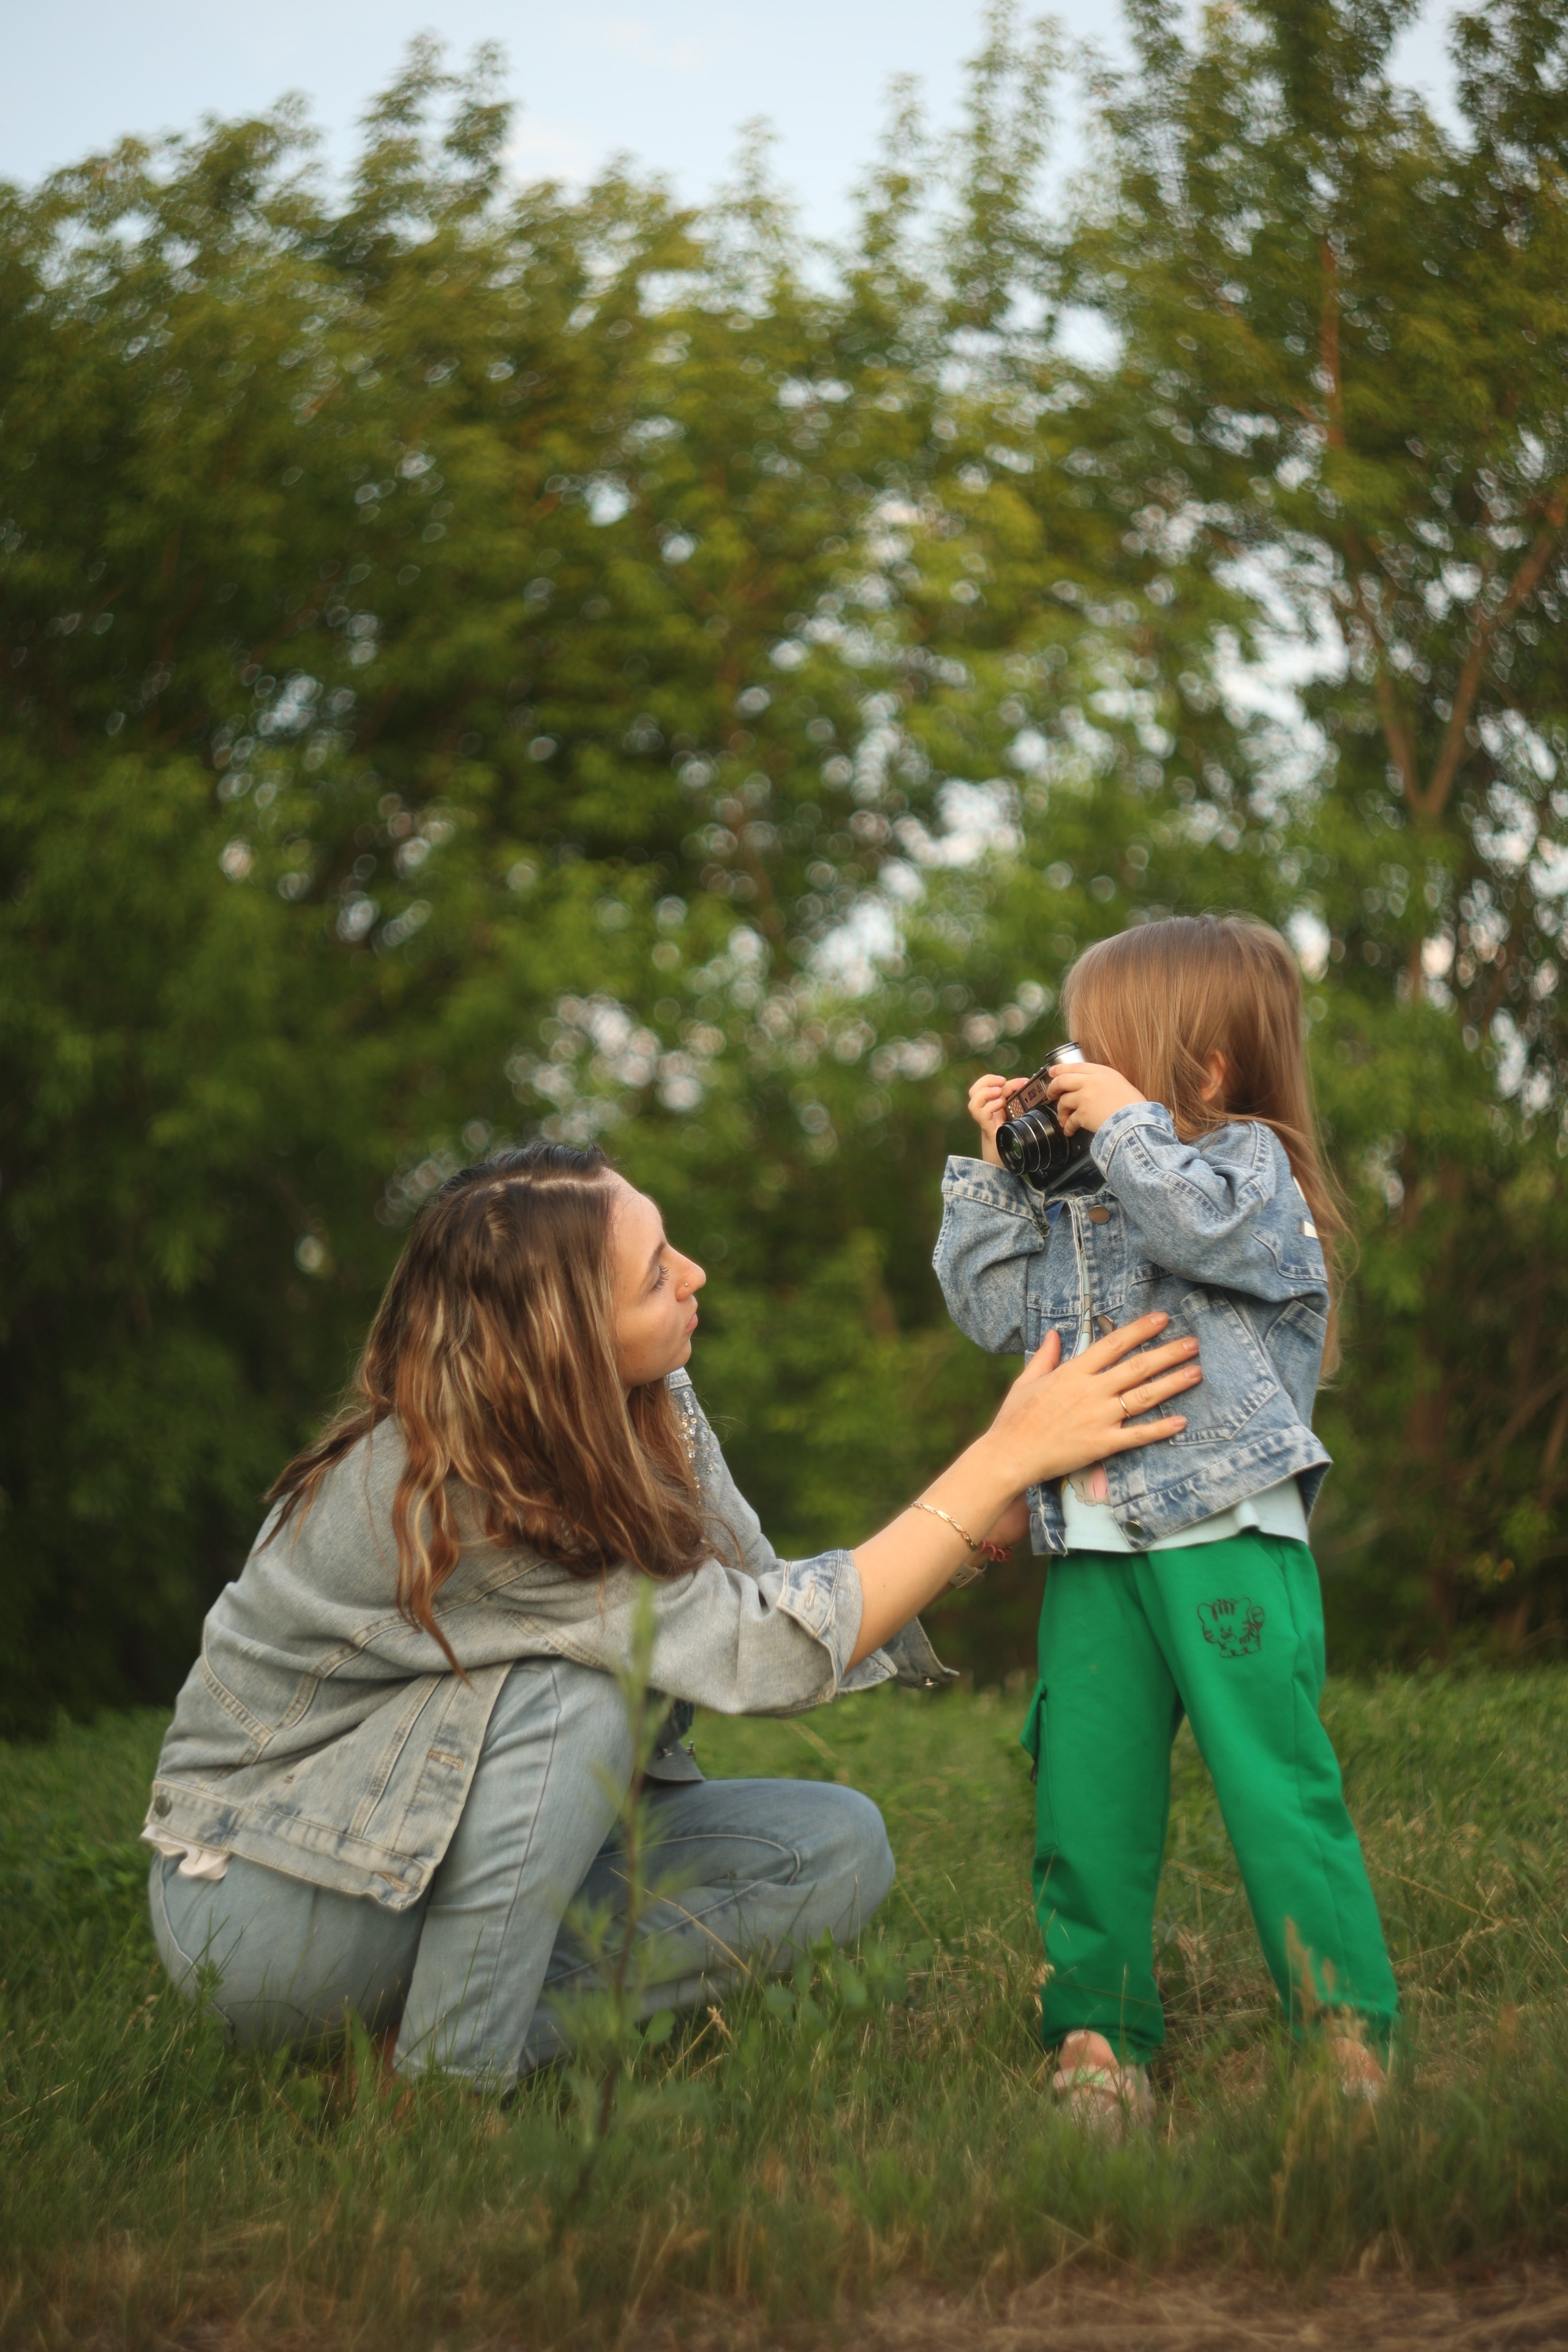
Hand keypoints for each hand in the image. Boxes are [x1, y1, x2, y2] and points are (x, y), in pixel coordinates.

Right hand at [847, 1314, 1199, 1667]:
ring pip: (1143, 1396)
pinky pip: (1138, 1435)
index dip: (1140, 1329)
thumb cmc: (1014, 1419)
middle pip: (1137, 1366)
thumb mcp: (1026, 1380)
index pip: (1113, 1343)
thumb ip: (1045, 1356)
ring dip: (1172, 1383)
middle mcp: (1090, 1390)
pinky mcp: (1102, 1444)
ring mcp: (1098, 1417)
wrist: (1008, 1455)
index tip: (1162, 1319)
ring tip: (1196, 1372)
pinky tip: (1182, 1421)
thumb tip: (1056, 1334)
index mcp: (1072, 1371)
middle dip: (1168, 1353)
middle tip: (1193, 1343)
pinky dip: (1161, 1428)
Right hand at [967, 1072, 1013, 1167]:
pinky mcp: (989, 1130)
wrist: (1011, 1159)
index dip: (992, 1079)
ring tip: (999, 1094)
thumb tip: (1024, 1082)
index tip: (1006, 1080)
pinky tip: (1000, 1106)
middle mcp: (985, 1113)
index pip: (982, 1086)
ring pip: (973, 1103)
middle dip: (986, 1082)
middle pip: (973, 1091)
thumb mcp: (1017, 1112)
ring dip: (986, 1093)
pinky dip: (990, 1107)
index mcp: (991, 1106)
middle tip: (1001, 1084)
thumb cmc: (1015, 1136)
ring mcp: (986, 1122)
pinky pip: (981, 1115)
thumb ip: (1017, 1097)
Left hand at [1046, 1059, 1144, 1135]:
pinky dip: (1068, 1127)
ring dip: (1061, 1112)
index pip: (1076, 1066)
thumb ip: (1103, 1081)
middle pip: (1062, 1080)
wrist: (1135, 1121)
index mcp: (1101, 1072)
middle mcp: (1090, 1082)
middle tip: (1050, 1094)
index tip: (1053, 1072)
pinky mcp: (1082, 1114)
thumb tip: (1090, 1087)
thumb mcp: (1120, 1083)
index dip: (1061, 1069)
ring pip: (1063, 1102)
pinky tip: (1069, 1131)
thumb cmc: (1133, 1105)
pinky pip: (1069, 1121)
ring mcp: (1085, 1097)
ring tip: (1064, 1119)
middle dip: (1053, 1088)